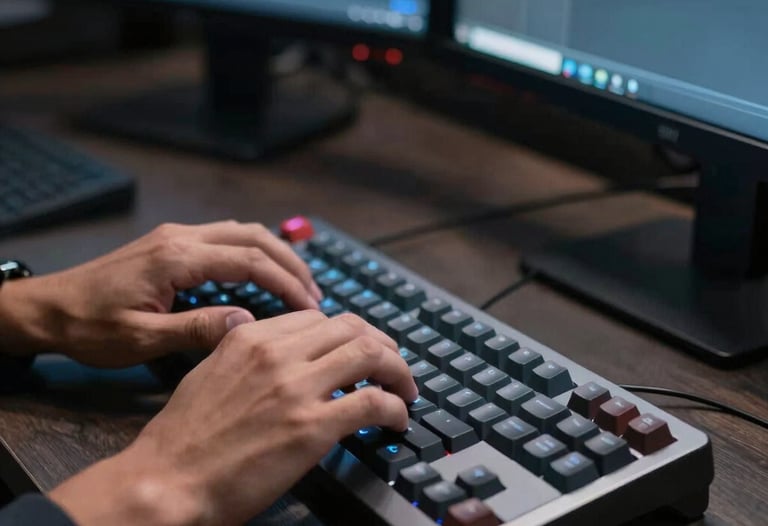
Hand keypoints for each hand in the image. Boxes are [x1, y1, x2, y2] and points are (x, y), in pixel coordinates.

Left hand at [0, 221, 322, 366]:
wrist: (48, 308)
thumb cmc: (89, 326)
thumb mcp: (141, 338)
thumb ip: (196, 329)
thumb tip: (249, 324)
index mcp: (177, 258)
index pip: (249, 261)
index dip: (285, 283)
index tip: (310, 308)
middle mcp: (181, 237)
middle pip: (254, 237)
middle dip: (291, 263)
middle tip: (315, 295)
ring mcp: (176, 236)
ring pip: (242, 231)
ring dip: (275, 253)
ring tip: (299, 284)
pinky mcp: (171, 243)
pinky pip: (225, 237)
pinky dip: (254, 251)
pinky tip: (264, 271)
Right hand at [49, 311, 417, 525]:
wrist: (166, 481)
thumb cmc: (181, 438)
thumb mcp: (209, 373)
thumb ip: (246, 355)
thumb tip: (281, 355)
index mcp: (251, 337)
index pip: (319, 318)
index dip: (348, 333)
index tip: (358, 351)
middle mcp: (278, 354)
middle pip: (352, 328)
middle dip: (381, 345)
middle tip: (392, 367)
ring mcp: (297, 389)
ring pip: (372, 355)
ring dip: (399, 372)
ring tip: (405, 390)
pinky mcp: (313, 428)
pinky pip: (374, 403)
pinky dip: (395, 408)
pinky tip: (396, 420)